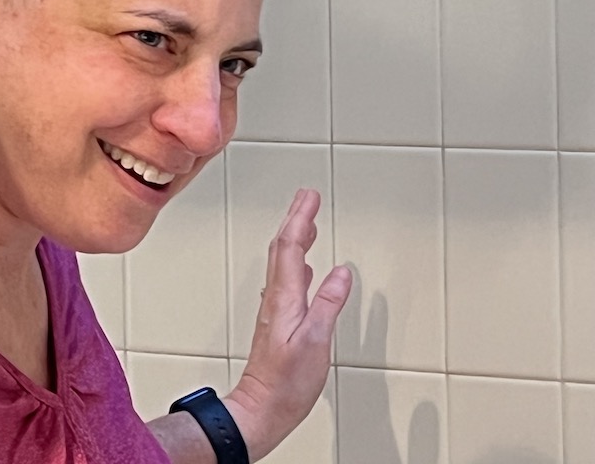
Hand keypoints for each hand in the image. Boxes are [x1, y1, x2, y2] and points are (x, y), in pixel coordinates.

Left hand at [225, 189, 352, 458]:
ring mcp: (276, 308)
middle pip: (283, 248)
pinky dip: (297, 262)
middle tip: (308, 198)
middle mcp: (277, 298)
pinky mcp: (280, 320)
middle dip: (296, 219)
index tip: (310, 196)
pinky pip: (287, 279)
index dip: (300, 218)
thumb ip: (328, 304)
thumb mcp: (316, 341)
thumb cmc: (287, 382)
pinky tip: (305, 267)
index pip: (290, 247)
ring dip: (295, 238)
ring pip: (284, 262)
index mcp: (285, 298)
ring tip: (308, 222)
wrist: (263, 406)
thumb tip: (340, 272)